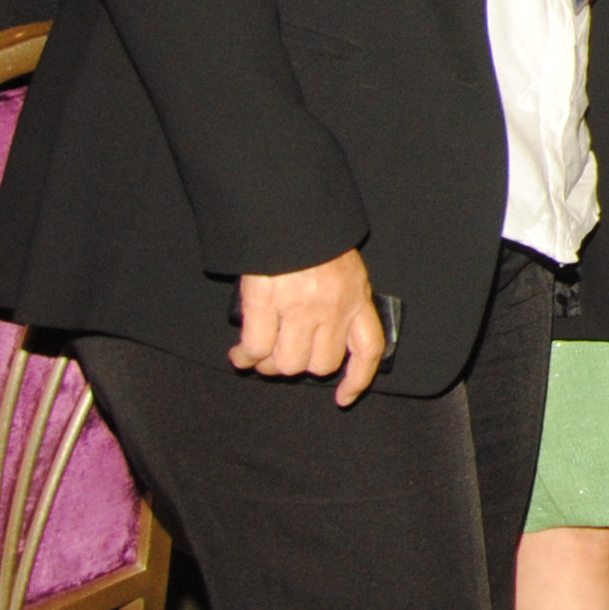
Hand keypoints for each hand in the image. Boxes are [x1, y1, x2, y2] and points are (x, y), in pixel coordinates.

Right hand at [231, 250, 386, 405]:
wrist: (290, 211)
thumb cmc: (316, 239)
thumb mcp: (345, 268)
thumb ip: (344, 300)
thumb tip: (328, 336)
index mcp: (356, 298)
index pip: (368, 349)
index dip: (357, 380)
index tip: (344, 398)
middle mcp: (332, 308)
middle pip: (320, 365)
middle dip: (300, 367)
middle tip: (284, 356)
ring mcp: (300, 308)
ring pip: (287, 364)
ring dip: (270, 364)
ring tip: (261, 355)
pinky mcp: (267, 304)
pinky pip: (256, 350)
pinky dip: (245, 358)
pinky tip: (239, 355)